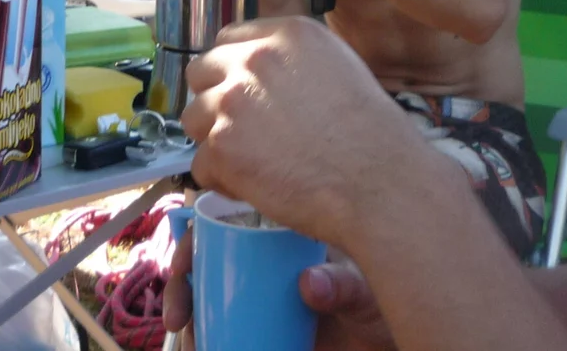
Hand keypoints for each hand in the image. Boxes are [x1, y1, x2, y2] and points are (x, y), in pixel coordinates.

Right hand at [166, 238, 396, 350]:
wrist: (387, 345)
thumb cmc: (383, 309)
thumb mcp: (366, 292)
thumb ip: (342, 286)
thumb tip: (309, 283)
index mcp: (284, 241)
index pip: (229, 228)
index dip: (197, 243)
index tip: (185, 267)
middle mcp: (266, 267)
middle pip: (209, 265)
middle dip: (183, 286)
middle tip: (179, 314)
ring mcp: (262, 300)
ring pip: (211, 300)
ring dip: (192, 317)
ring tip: (188, 339)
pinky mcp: (263, 332)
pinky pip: (227, 332)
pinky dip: (209, 340)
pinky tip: (202, 347)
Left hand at [179, 17, 450, 245]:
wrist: (378, 181)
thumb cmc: (371, 134)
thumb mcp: (339, 66)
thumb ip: (292, 59)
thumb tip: (262, 70)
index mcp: (286, 34)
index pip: (228, 38)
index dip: (231, 69)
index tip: (240, 90)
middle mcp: (253, 60)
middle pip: (201, 72)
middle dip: (215, 100)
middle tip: (240, 128)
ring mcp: (232, 103)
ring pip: (193, 117)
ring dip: (214, 139)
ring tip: (251, 161)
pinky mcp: (222, 147)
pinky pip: (200, 163)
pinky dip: (222, 179)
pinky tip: (254, 185)